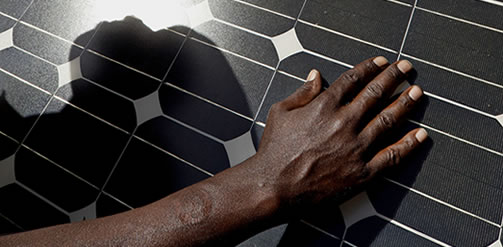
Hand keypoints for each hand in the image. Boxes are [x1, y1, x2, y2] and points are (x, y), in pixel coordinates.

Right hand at [253, 57, 427, 210]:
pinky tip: (420, 134)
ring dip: (405, 103)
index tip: (382, 62)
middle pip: (376, 94)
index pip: (353, 80)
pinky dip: (409, 145)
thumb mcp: (280, 113)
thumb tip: (315, 76)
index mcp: (324, 106)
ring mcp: (356, 148)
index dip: (370, 68)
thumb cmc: (274, 151)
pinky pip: (391, 156)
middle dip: (394, 77)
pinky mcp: (362, 172)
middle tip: (406, 68)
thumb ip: (301, 93)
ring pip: (388, 120)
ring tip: (416, 92)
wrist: (274, 187)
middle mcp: (344, 123)